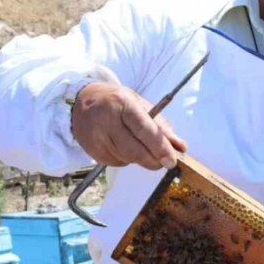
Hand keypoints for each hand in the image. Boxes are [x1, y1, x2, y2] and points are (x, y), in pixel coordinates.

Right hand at [71, 82, 187, 170]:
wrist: (81, 101)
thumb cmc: (117, 102)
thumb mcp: (140, 105)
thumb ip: (161, 126)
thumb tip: (181, 147)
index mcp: (123, 104)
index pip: (144, 130)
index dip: (159, 147)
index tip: (171, 161)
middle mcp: (107, 120)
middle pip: (135, 150)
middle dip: (153, 160)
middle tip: (163, 162)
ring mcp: (97, 137)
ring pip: (127, 159)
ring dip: (140, 159)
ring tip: (139, 145)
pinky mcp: (92, 151)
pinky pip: (117, 162)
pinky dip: (126, 159)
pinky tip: (122, 146)